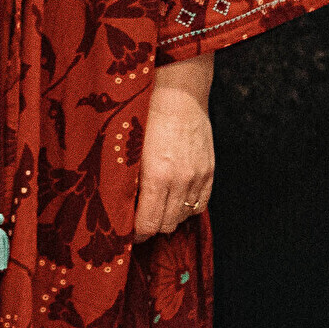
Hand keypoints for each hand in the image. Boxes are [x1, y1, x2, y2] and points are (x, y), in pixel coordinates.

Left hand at [132, 81, 214, 236]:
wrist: (177, 94)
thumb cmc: (144, 117)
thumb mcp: (127, 151)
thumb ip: (126, 181)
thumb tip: (119, 206)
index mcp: (156, 176)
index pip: (149, 224)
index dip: (136, 233)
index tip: (127, 233)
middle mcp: (181, 180)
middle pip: (167, 224)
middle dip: (150, 228)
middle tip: (137, 223)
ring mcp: (198, 176)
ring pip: (184, 216)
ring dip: (169, 218)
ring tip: (155, 211)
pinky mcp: (209, 170)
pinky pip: (201, 203)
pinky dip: (187, 208)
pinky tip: (174, 202)